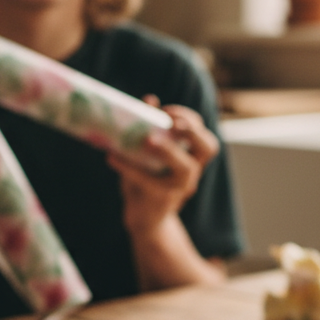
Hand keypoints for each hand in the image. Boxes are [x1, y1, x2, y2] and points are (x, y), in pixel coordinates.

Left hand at [106, 96, 219, 236]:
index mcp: (192, 159)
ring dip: (168, 150)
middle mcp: (192, 173)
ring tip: (147, 140)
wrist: (144, 219)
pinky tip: (111, 157)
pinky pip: (148, 180)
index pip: (204, 135)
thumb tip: (149, 100)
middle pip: (208, 148)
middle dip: (191, 130)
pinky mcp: (160, 198)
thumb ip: (151, 129)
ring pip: (186, 168)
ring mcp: (179, 188)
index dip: (190, 119)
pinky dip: (128, 167)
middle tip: (170, 122)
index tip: (167, 111)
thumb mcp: (149, 155)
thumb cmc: (147, 182)